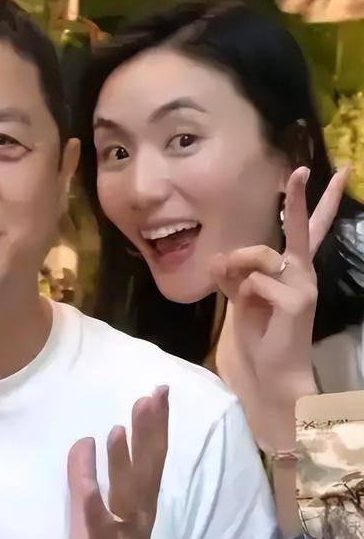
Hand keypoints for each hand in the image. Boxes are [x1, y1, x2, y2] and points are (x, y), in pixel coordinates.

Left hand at [67, 386, 167, 538]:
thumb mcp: (89, 504)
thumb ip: (87, 471)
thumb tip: (86, 437)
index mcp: (140, 500)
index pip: (151, 457)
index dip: (156, 426)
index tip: (158, 393)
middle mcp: (138, 513)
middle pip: (147, 468)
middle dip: (150, 432)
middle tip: (154, 396)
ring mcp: (121, 532)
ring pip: (127, 494)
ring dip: (123, 461)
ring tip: (116, 429)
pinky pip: (98, 524)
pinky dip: (94, 502)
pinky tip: (89, 483)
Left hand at [212, 165, 349, 449]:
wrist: (269, 367)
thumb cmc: (257, 330)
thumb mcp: (239, 293)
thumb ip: (233, 271)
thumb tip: (220, 257)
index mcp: (291, 268)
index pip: (304, 230)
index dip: (310, 201)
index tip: (318, 171)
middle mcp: (303, 271)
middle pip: (298, 229)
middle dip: (300, 199)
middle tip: (303, 170)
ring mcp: (304, 284)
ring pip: (259, 255)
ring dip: (236, 270)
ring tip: (238, 294)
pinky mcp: (298, 300)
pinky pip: (254, 281)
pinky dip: (242, 294)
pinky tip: (254, 312)